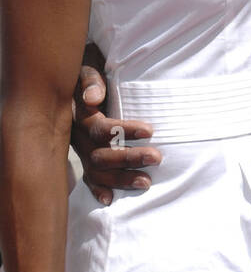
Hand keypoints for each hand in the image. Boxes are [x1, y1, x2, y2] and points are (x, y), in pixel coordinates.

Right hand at [71, 44, 159, 204]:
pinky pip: (89, 178)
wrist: (73, 85)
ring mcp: (82, 151)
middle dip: (129, 158)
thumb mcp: (87, 71)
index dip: (124, 130)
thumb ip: (91, 81)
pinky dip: (98, 190)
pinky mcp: (86, 159)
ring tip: (146, 182)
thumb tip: (93, 98)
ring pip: (98, 171)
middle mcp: (80, 138)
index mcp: (82, 117)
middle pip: (101, 155)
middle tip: (157, 157)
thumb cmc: (90, 78)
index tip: (150, 130)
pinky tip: (109, 200)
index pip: (101, 128)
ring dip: (121, 178)